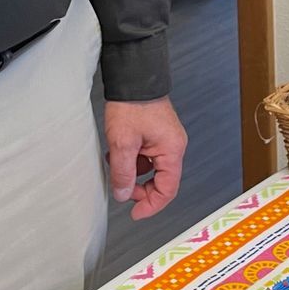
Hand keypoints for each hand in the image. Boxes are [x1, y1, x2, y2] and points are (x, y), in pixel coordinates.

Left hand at [105, 98, 187, 221]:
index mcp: (172, 150)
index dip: (151, 205)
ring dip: (133, 172)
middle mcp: (173, 146)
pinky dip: (132, 158)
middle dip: (141, 188)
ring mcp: (165, 139)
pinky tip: (118, 151)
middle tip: (122, 188)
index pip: (168, 189)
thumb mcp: (122, 142)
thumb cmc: (132, 104)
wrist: (133, 77)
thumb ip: (123, 172)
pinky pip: (146, 155)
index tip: (135, 213)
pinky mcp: (156, 133)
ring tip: (115, 162)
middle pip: (161, 180)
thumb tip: (123, 194)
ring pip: (151, 168)